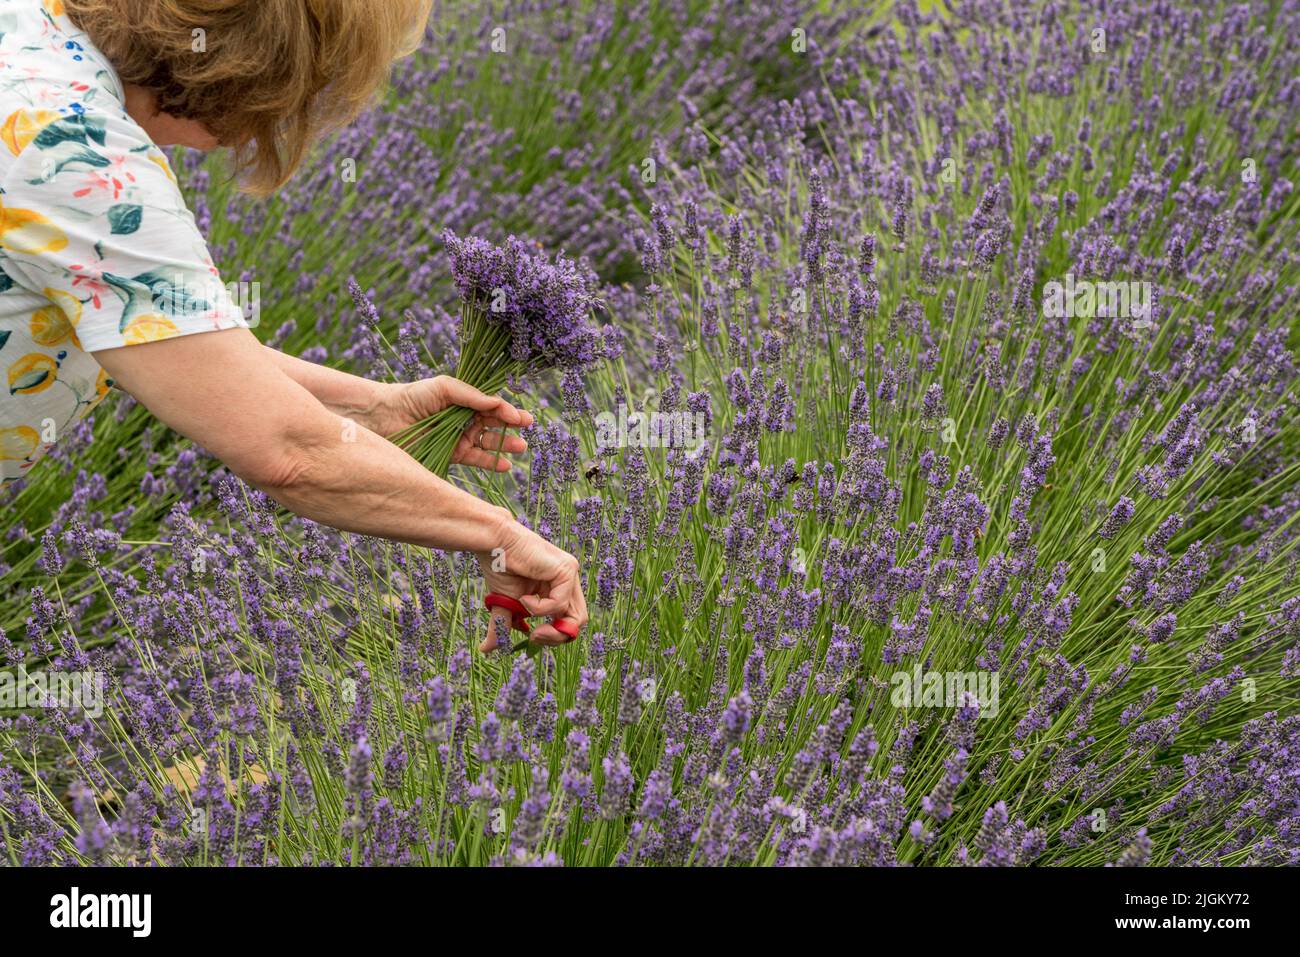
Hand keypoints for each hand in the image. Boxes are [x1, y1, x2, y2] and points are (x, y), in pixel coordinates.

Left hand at [376, 376, 534, 471]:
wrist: (386, 417)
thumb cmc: (413, 396)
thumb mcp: (445, 388)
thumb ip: (471, 396)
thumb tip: (497, 403)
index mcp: (466, 401)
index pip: (493, 406)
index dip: (508, 411)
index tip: (521, 418)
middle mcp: (466, 419)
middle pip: (495, 423)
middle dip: (513, 426)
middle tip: (528, 429)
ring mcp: (460, 438)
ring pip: (489, 443)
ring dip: (506, 445)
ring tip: (520, 447)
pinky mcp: (452, 455)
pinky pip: (476, 459)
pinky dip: (492, 463)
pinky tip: (505, 464)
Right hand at [478, 518, 588, 651]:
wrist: (494, 543)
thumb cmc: (500, 567)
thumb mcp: (505, 604)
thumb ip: (504, 626)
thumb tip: (486, 650)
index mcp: (558, 589)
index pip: (569, 621)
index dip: (555, 636)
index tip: (532, 638)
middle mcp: (568, 582)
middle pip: (579, 622)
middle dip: (557, 638)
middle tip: (535, 637)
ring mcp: (570, 575)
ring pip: (576, 617)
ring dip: (550, 626)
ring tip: (529, 621)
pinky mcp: (567, 570)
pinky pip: (560, 604)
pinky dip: (540, 608)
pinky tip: (525, 598)